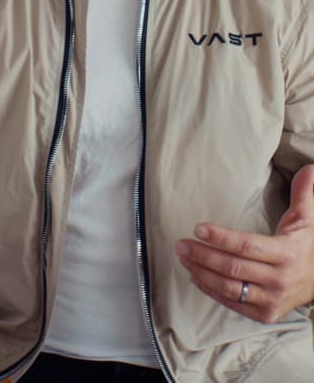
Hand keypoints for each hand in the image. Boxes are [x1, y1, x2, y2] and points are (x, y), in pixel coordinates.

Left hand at [175, 164, 313, 322]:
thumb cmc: (306, 246)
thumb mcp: (307, 219)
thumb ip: (303, 194)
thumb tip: (309, 168)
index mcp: (286, 254)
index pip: (247, 246)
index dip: (221, 237)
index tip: (199, 228)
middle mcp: (278, 280)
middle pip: (233, 267)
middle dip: (203, 255)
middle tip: (181, 244)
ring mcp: (270, 300)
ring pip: (228, 288)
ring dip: (202, 273)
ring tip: (184, 258)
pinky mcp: (263, 314)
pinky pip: (232, 303)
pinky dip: (211, 290)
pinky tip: (196, 276)